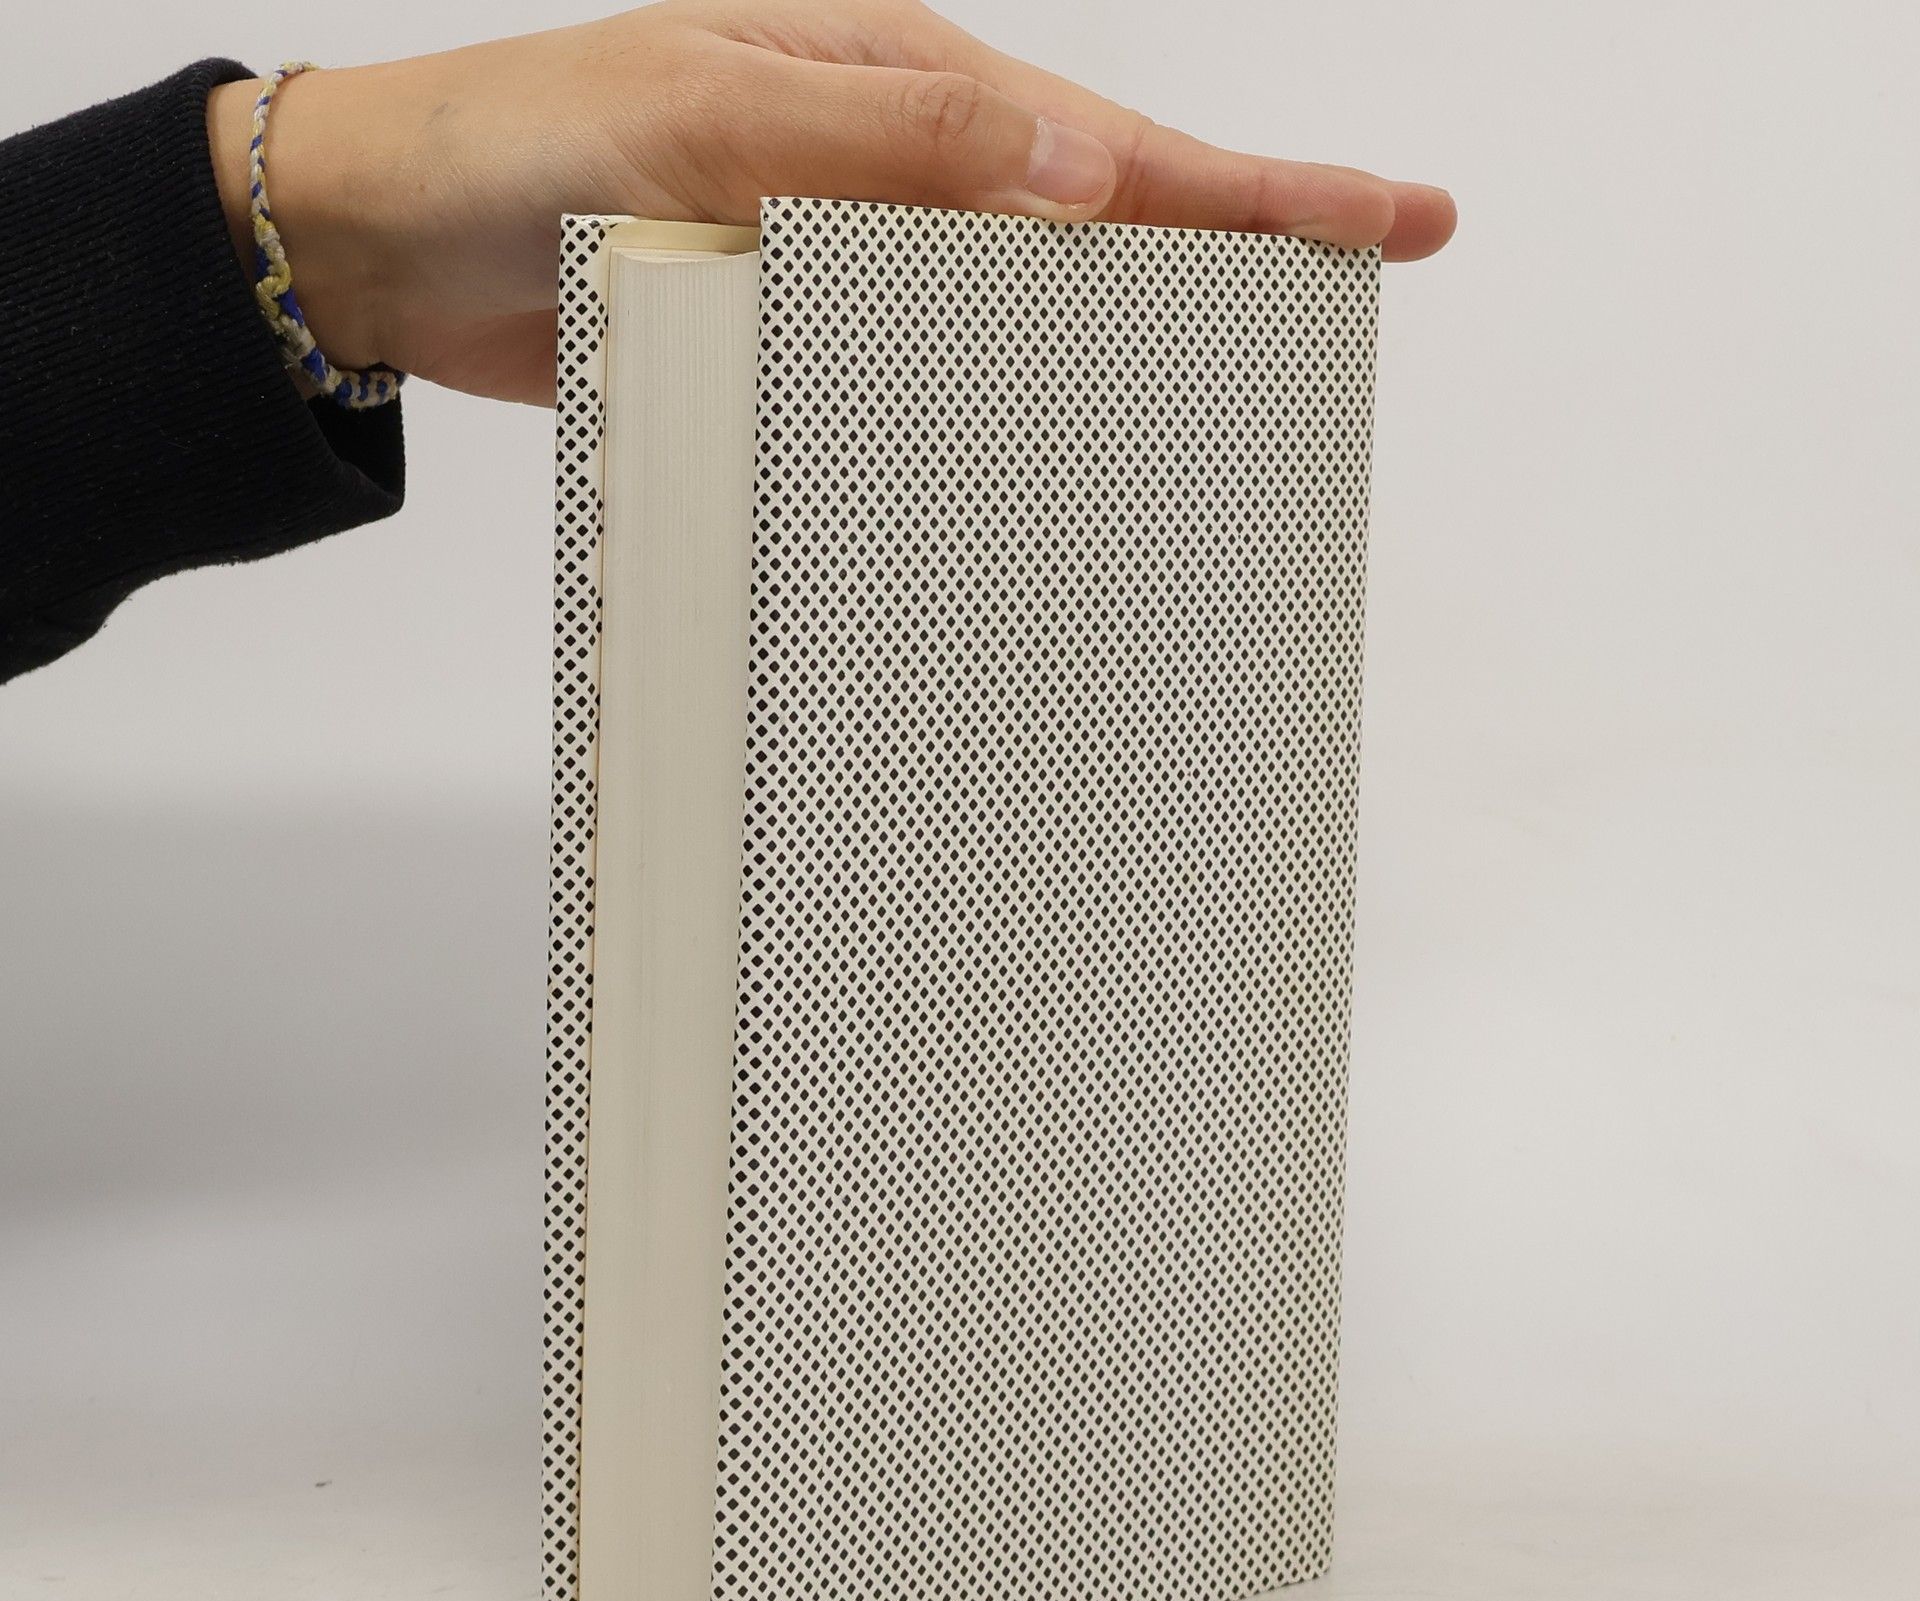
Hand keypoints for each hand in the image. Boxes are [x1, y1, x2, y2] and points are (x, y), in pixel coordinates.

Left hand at [208, 1, 1456, 405]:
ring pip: (1027, 307)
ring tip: (1250, 382)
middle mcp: (895, 170)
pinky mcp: (803, 334)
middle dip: (1243, 247)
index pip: (1115, 143)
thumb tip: (1078, 172)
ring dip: (1135, 335)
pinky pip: (929, 376)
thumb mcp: (706, 109)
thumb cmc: (523, 146)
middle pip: (1106, 216)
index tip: (1391, 217)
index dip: (1263, 185)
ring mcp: (854, 256)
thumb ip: (890, 140)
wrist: (398, 242)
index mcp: (902, 87)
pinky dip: (999, 406)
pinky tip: (1047, 446)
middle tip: (1370, 274)